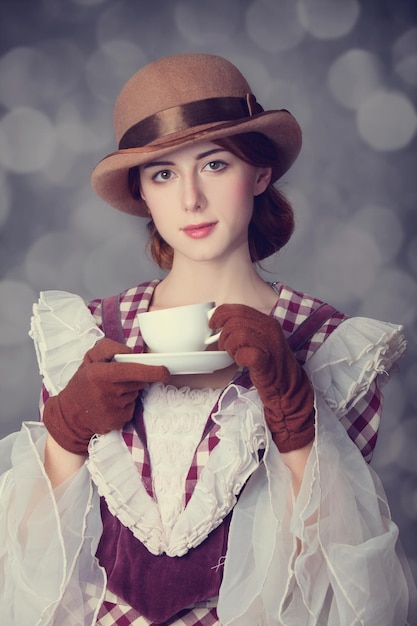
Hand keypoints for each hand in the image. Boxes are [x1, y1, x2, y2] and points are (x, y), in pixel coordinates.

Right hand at [43, 338, 169, 454]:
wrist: (70, 414)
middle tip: (117, 380)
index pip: (133, 371)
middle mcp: (106, 392)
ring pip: (135, 395)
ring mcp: (112, 409)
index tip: (165, 371)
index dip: (153, 371)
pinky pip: (131, 409)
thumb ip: (108, 348)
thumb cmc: (83, 382)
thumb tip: (130, 353)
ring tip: (110, 393)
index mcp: (99, 374)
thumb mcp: (90, 359)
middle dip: (135, 379)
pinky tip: (111, 405)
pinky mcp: (116, 422)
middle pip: (138, 382)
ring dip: (128, 392)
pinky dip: (125, 406)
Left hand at [209, 304, 314, 451]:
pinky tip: (243, 363)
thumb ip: (244, 328)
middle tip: (227, 348)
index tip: (212, 324)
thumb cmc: (269, 365)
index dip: (221, 314)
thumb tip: (220, 322)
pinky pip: (244, 353)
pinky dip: (239, 358)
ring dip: (230, 348)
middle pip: (234, 322)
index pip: (238, 309)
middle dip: (224, 336)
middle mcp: (270, 329)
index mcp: (267, 321)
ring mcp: (269, 343)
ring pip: (237, 335)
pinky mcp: (266, 360)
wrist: (287, 387)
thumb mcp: (259, 340)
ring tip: (236, 356)